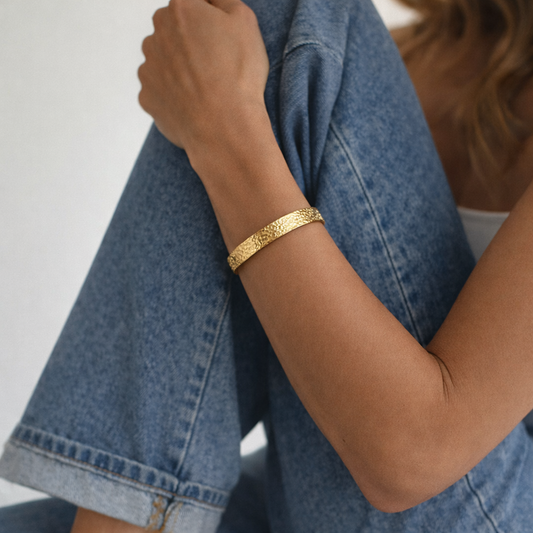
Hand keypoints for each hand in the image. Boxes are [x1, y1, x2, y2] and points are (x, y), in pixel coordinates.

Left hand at [138, 0, 269, 152]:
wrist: (224, 127)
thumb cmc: (238, 75)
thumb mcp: (245, 21)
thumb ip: (222, 0)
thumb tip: (209, 1)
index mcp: (180, 8)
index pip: (194, 4)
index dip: (212, 21)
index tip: (223, 40)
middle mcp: (155, 34)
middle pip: (174, 33)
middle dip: (191, 44)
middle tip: (217, 67)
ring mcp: (148, 68)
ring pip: (165, 62)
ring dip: (181, 70)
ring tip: (206, 89)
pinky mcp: (147, 98)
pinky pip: (161, 92)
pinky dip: (175, 96)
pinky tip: (194, 105)